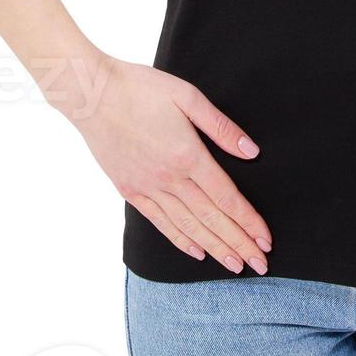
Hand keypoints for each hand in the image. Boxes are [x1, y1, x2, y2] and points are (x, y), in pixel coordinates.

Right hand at [58, 58, 269, 274]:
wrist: (90, 94)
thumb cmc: (141, 89)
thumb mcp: (189, 97)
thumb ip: (222, 128)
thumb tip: (252, 152)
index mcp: (188, 156)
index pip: (227, 198)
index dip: (249, 222)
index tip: (266, 241)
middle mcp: (168, 178)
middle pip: (211, 219)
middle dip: (239, 244)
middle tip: (261, 265)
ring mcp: (146, 187)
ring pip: (187, 226)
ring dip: (214, 248)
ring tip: (235, 266)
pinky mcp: (129, 189)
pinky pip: (159, 221)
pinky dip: (180, 239)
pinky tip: (197, 252)